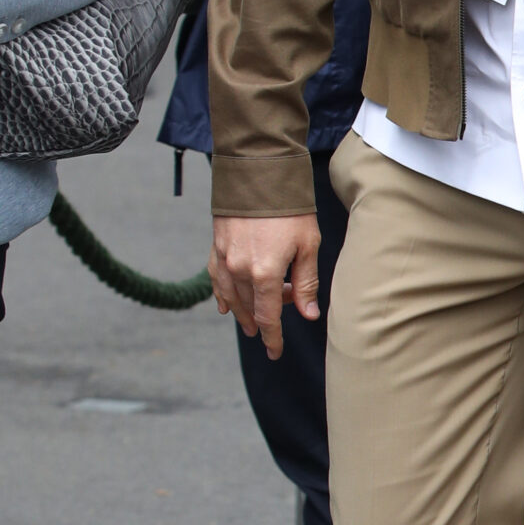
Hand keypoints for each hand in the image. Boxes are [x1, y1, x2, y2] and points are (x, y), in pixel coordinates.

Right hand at [210, 213, 321, 360]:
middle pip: (249, 308)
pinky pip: (215, 279)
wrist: (259, 172)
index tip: (275, 352)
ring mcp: (224, 258)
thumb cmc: (290, 208)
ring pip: (229, 297)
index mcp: (264, 273)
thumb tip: (308, 315)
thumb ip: (306, 283)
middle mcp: (239, 270)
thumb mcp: (308, 246)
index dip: (272, 337)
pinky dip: (221, 294)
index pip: (268, 316)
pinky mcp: (216, 246)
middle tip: (269, 332)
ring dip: (241, 312)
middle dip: (260, 323)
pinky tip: (224, 304)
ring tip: (250, 323)